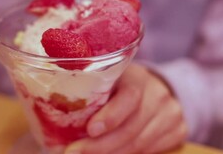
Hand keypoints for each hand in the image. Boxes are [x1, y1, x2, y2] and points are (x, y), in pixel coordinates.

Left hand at [65, 63, 187, 153]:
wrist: (153, 87)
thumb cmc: (118, 84)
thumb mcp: (105, 79)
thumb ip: (87, 89)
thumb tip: (44, 109)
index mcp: (137, 77)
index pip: (129, 97)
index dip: (111, 116)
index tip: (90, 129)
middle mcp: (158, 95)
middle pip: (132, 127)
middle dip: (100, 146)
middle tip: (73, 152)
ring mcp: (171, 114)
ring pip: (139, 144)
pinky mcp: (178, 131)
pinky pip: (150, 151)